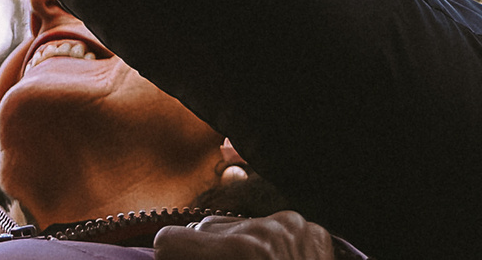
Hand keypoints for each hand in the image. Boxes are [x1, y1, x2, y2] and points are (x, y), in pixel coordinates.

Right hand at [154, 214, 334, 259]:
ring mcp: (292, 227)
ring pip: (237, 226)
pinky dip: (269, 248)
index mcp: (240, 254)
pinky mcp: (312, 231)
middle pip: (203, 229)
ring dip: (236, 248)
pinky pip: (272, 228)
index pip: (169, 240)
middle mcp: (265, 232)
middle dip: (205, 255)